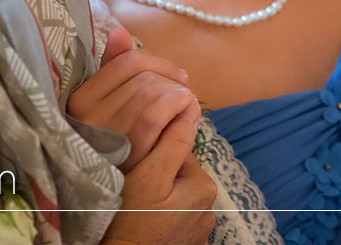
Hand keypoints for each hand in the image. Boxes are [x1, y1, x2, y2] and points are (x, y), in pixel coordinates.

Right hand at [68, 26, 199, 171]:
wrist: (115, 212)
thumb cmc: (112, 151)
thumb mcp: (104, 110)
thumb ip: (111, 70)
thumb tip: (120, 31)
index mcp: (80, 102)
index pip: (127, 62)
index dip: (158, 63)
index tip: (175, 75)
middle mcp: (89, 119)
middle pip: (144, 79)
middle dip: (171, 81)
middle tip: (184, 92)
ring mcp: (108, 139)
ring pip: (153, 95)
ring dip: (179, 95)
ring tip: (187, 103)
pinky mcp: (126, 158)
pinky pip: (158, 120)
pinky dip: (181, 112)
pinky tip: (188, 118)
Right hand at [101, 106, 216, 244]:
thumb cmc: (131, 222)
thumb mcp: (149, 176)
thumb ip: (173, 142)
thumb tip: (191, 108)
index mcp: (205, 186)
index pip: (179, 153)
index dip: (155, 153)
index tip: (138, 167)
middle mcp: (209, 208)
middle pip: (178, 175)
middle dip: (158, 176)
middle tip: (135, 189)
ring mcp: (199, 230)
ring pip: (175, 197)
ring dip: (159, 197)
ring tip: (138, 209)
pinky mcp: (187, 243)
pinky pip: (174, 218)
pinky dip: (161, 218)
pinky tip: (145, 224)